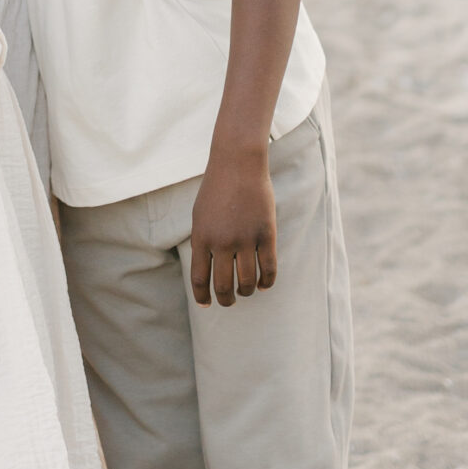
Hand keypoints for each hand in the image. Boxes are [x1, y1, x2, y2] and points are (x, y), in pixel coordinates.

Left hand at [190, 147, 276, 306]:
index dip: (203, 296)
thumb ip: (203, 242)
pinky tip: (264, 284)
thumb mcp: (199, 215)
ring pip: (247, 282)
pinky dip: (267, 282)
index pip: (200, 278)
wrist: (238, 164)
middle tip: (230, 301)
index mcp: (201, 237)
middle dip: (227, 299)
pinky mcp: (266, 234)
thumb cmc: (216, 188)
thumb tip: (208, 269)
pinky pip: (268, 269)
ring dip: (246, 292)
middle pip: (224, 286)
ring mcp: (245, 239)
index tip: (206, 304)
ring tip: (246, 291)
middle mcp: (222, 242)